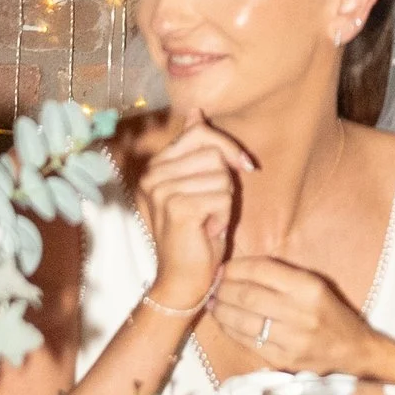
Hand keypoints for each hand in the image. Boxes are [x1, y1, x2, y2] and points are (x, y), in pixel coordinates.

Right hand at [134, 117, 251, 315]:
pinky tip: (207, 230)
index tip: (243, 167)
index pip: (200, 132)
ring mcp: (161, 190)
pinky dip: (223, 215)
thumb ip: (195, 150)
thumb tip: (196, 112)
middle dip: (225, 182)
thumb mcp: (198, 186)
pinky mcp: (177, 206)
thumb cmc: (195, 235)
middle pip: (213, 152)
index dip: (228, 148)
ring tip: (206, 221)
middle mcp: (152, 175)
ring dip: (224, 202)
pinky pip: (222, 195)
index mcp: (155, 167)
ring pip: (221, 175)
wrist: (182, 281)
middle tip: (211, 208)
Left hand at [205, 251, 381, 378]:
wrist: (352, 351)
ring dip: (221, 309)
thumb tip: (238, 270)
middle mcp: (300, 312)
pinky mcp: (282, 360)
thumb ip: (281, 276)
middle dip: (223, 288)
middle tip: (213, 285)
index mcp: (308, 287)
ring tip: (213, 302)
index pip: (262, 271)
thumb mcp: (314, 285)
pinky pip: (247, 341)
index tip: (223, 268)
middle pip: (248, 295)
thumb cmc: (330, 312)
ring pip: (243, 320)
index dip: (236, 267)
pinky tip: (223, 322)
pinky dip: (229, 330)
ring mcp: (290, 339)